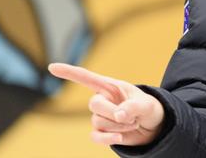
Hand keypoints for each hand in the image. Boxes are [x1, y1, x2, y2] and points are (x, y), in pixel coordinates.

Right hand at [48, 63, 164, 145]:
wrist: (153, 127)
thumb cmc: (149, 109)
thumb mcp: (147, 104)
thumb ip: (134, 107)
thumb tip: (118, 115)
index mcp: (111, 86)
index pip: (87, 78)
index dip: (69, 72)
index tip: (51, 66)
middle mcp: (103, 100)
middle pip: (93, 104)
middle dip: (111, 112)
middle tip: (131, 117)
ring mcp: (100, 117)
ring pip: (97, 122)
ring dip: (118, 125)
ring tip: (133, 122)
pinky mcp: (102, 133)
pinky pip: (95, 137)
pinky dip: (107, 138)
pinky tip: (120, 137)